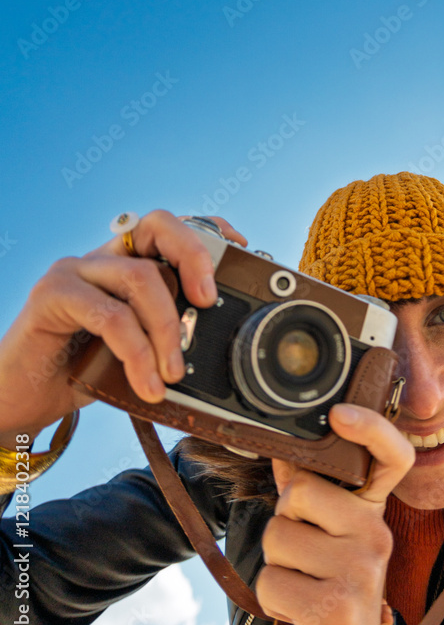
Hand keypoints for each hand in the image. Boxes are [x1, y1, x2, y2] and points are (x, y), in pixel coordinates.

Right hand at [0, 211, 246, 444]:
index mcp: (125, 262)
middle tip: (209, 302)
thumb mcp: (135, 350)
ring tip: (173, 373)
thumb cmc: (78, 372)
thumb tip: (215, 350)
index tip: (241, 246)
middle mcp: (102, 257)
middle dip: (195, 256)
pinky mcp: (53, 295)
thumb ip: (165, 336)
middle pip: (158, 226)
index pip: (171, 226)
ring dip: (167, 328)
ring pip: (141, 277)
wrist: (20, 399)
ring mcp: (76, 271)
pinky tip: (147, 383)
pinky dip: (137, 351)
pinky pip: (110, 315)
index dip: (208, 228)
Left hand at [258, 404, 414, 624]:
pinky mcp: (338, 608)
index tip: (340, 413)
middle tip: (305, 555)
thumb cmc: (328, 591)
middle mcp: (377, 536)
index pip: (391, 457)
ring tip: (303, 584)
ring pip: (277, 537)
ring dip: (275, 565)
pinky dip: (273, 598)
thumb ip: (309, 493)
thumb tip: (284, 450)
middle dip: (283, 524)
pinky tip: (300, 609)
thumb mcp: (325, 539)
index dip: (370, 427)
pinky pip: (271, 580)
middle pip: (298, 493)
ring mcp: (362, 572)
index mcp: (373, 512)